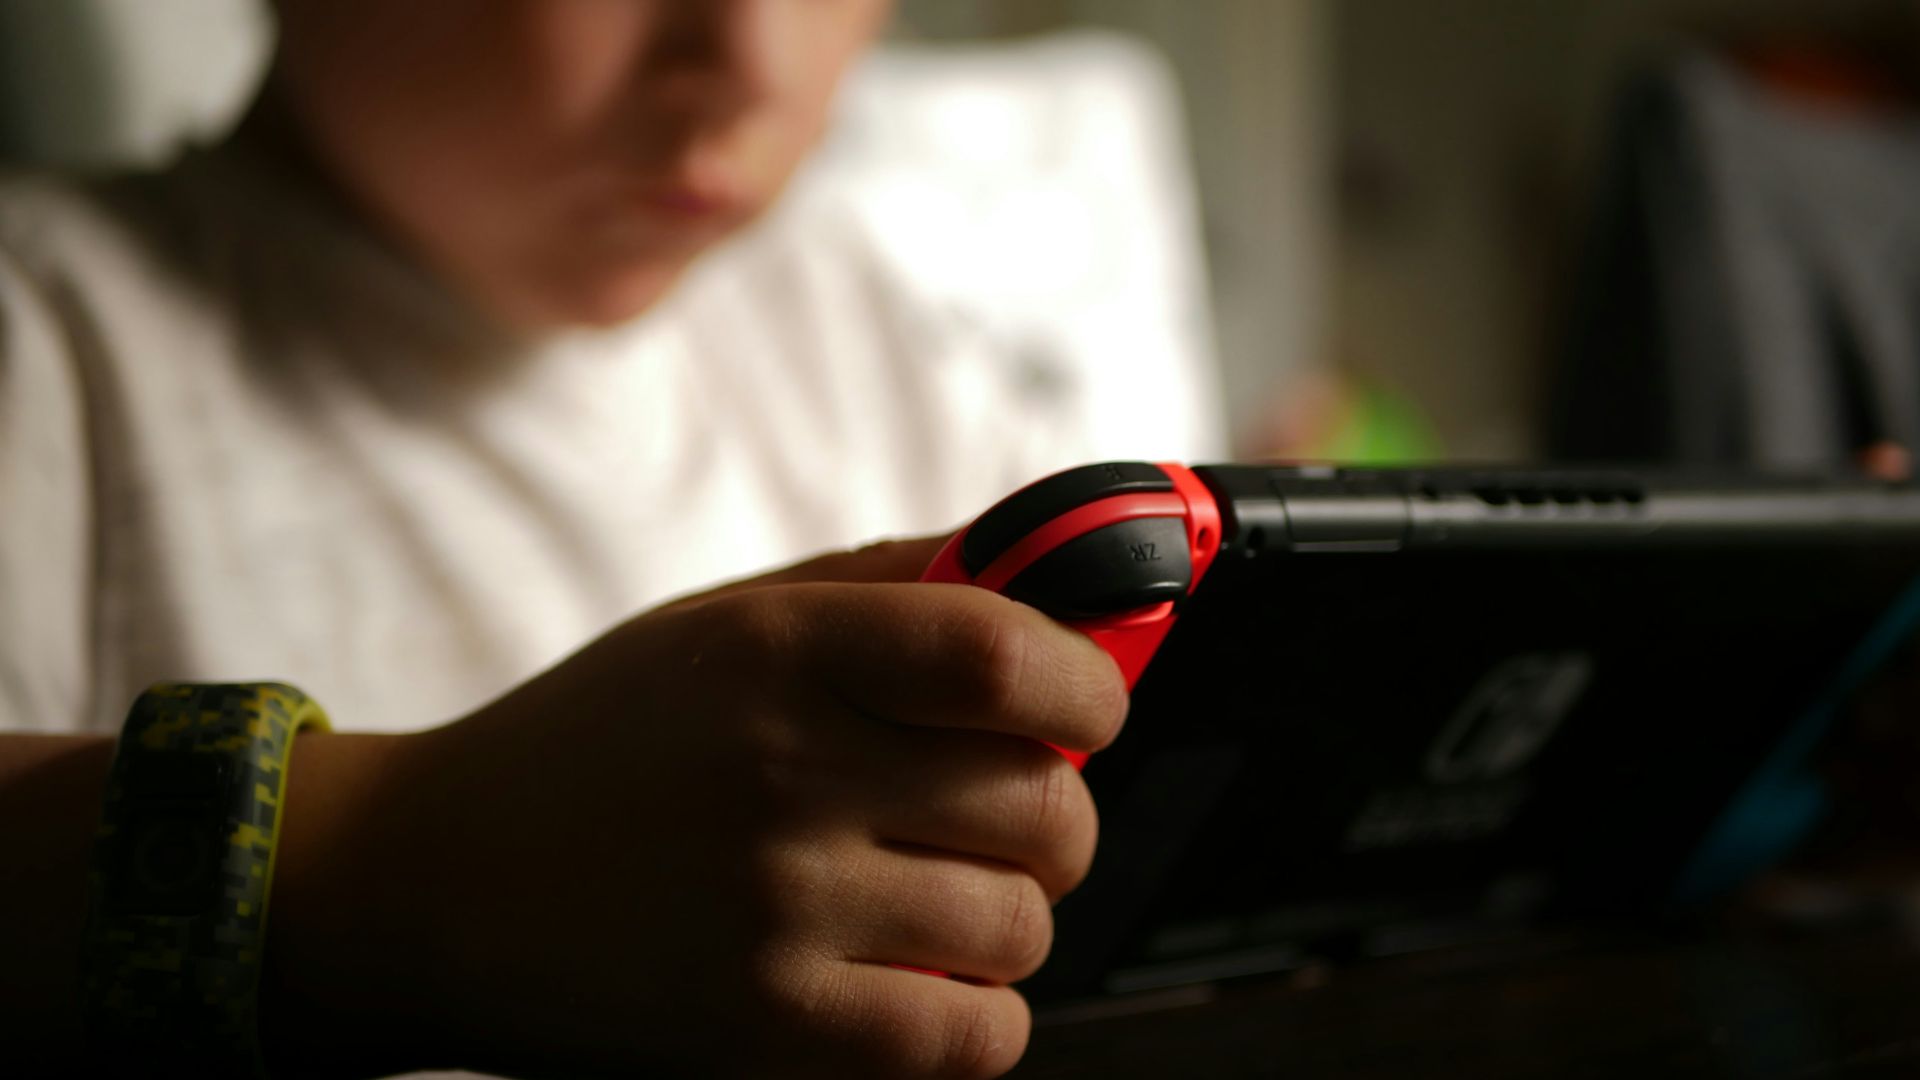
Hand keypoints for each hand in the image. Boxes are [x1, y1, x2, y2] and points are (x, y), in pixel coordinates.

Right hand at [286, 538, 1127, 1078]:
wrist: (433, 884)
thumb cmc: (604, 738)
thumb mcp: (726, 624)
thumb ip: (888, 589)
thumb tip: (1051, 581)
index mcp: (779, 650)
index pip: (1005, 653)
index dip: (1088, 686)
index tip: (1090, 710)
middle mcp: (784, 770)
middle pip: (1045, 806)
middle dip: (1054, 817)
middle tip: (999, 818)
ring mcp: (776, 908)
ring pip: (1020, 927)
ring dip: (1008, 919)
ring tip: (936, 899)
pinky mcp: (765, 1029)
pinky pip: (974, 1037)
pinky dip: (980, 1016)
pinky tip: (924, 979)